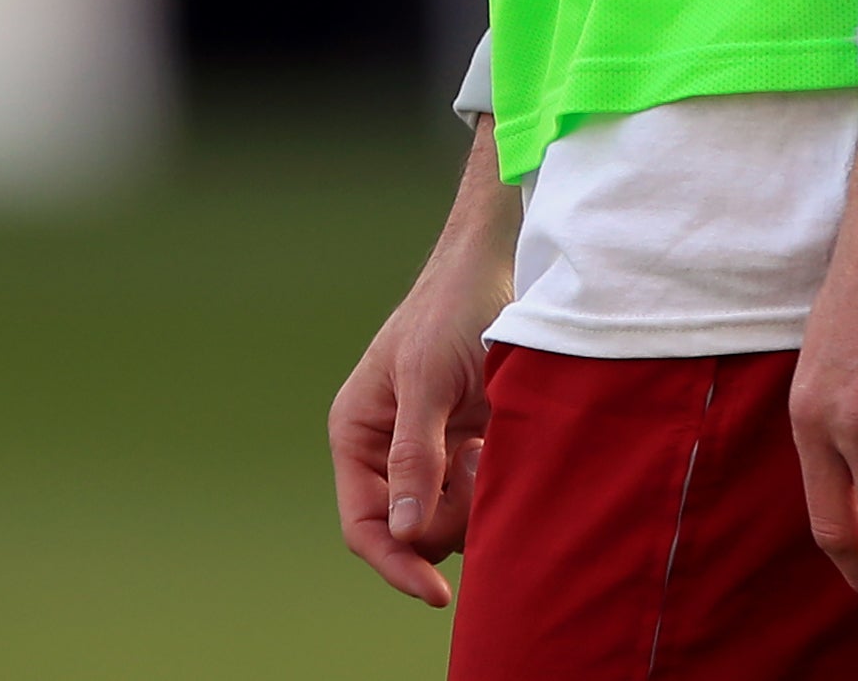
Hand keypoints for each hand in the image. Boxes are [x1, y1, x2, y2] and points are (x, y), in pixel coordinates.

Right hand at [328, 116, 513, 605]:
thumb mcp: (426, 378)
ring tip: (489, 441)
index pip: (365, 526)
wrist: (497, 267)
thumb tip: (406, 531)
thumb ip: (415, 454)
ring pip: (451, 521)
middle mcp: (388, 451)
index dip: (396, 564)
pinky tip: (499, 438)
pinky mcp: (468, 449)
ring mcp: (431, 453)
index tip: (437, 592)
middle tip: (476, 462)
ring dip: (476, 496)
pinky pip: (480, 497)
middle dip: (448, 513)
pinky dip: (494, 482)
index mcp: (358, 434)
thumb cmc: (451, 309)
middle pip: (412, 531)